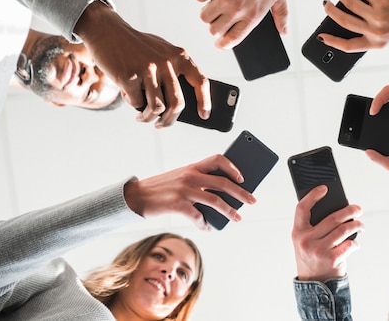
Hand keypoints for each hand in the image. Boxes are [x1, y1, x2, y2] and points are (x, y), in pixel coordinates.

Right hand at [74, 0, 210, 127]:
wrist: (107, 30)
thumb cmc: (136, 46)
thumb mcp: (161, 52)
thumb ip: (173, 71)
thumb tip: (178, 106)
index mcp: (179, 56)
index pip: (200, 81)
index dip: (204, 101)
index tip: (204, 116)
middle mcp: (166, 62)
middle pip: (177, 103)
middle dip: (170, 120)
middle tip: (162, 124)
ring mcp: (148, 69)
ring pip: (157, 108)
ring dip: (149, 118)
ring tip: (143, 117)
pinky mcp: (129, 76)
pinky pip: (136, 102)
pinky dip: (133, 103)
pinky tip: (128, 95)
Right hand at [123, 154, 256, 230]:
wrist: (136, 196)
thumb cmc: (162, 189)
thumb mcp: (181, 179)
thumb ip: (199, 183)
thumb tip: (221, 198)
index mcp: (193, 167)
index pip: (218, 159)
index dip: (233, 167)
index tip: (243, 177)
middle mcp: (191, 176)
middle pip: (223, 182)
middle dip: (241, 192)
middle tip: (252, 200)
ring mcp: (185, 190)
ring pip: (216, 200)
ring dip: (230, 211)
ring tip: (238, 217)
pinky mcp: (178, 204)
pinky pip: (198, 217)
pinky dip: (205, 224)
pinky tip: (208, 228)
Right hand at [196, 0, 287, 48]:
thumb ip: (281, 16)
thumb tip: (283, 32)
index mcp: (252, 16)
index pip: (233, 39)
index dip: (223, 44)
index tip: (219, 44)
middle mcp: (236, 10)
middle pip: (214, 30)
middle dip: (215, 26)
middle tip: (219, 17)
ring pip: (204, 16)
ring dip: (207, 11)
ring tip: (214, 3)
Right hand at [291, 186, 363, 281]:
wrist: (313, 284)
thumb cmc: (311, 258)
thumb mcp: (304, 241)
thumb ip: (313, 226)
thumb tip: (337, 209)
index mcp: (298, 232)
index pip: (302, 208)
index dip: (313, 196)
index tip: (324, 188)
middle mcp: (307, 240)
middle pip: (332, 218)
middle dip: (350, 211)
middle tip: (358, 209)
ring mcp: (320, 250)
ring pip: (344, 229)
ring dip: (357, 225)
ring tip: (360, 225)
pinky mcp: (333, 259)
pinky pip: (350, 244)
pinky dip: (355, 243)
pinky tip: (355, 243)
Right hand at [319, 0, 388, 52]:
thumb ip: (371, 34)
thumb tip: (346, 21)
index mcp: (377, 44)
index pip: (348, 46)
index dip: (332, 42)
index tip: (321, 37)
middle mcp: (376, 32)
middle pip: (344, 22)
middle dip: (331, 12)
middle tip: (326, 4)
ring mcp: (378, 16)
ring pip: (349, 4)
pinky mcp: (382, 0)